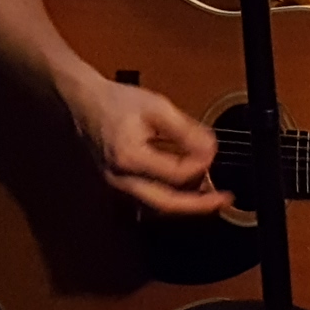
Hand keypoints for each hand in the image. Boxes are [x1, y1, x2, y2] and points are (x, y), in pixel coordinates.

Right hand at [62, 72, 229, 216]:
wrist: (85, 102)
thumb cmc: (118, 102)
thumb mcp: (158, 108)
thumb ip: (187, 132)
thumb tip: (211, 151)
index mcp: (130, 158)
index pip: (177, 174)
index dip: (201, 165)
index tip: (212, 151)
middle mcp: (121, 179)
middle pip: (167, 204)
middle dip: (199, 205)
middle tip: (224, 200)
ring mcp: (117, 185)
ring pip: (157, 207)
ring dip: (185, 205)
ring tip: (210, 197)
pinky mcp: (118, 185)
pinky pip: (148, 200)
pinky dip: (170, 198)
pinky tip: (187, 190)